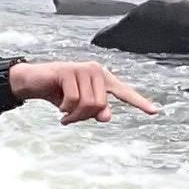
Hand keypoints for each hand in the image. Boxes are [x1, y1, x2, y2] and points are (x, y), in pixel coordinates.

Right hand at [10, 58, 163, 125]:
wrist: (33, 82)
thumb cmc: (59, 94)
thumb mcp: (79, 107)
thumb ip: (95, 111)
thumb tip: (106, 116)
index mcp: (103, 79)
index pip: (124, 92)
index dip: (139, 102)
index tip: (155, 111)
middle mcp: (96, 71)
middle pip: (100, 105)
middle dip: (83, 117)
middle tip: (69, 118)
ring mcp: (83, 69)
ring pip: (88, 104)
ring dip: (73, 115)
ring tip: (64, 114)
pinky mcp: (69, 71)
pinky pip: (73, 100)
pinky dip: (65, 109)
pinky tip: (58, 107)